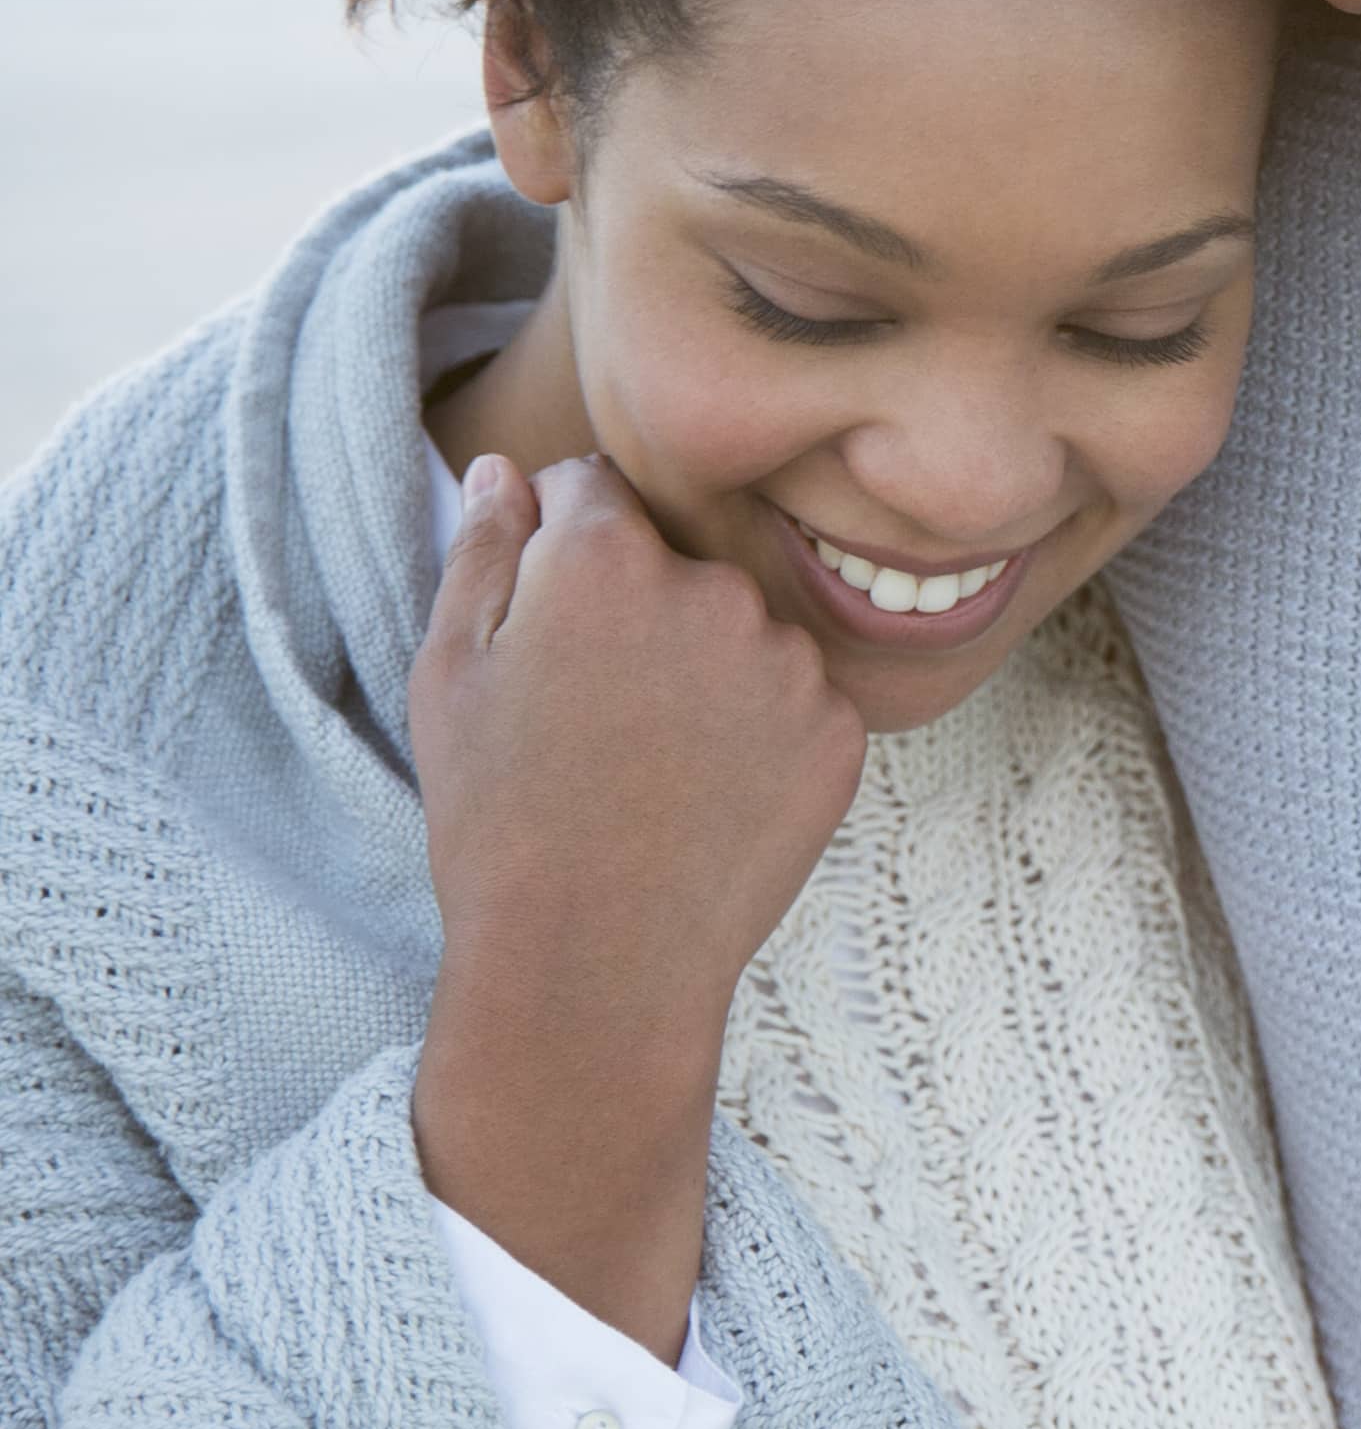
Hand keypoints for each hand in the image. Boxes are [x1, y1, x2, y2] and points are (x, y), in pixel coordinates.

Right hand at [406, 454, 864, 1357]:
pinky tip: (707, 793)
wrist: (597, 959)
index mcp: (605, 555)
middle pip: (678, 561)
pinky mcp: (841, 730)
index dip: (561, 543)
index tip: (549, 615)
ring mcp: (789, 660)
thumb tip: (504, 470)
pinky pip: (797, 700)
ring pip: (743, 630)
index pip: (595, 486)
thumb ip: (481, 550)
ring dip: (708, 666)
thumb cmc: (498, 815)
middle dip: (640, 606)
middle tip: (595, 709)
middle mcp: (715, 587)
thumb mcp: (450, 672)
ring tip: (649, 760)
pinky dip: (760, 732)